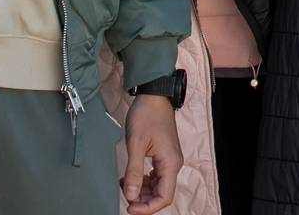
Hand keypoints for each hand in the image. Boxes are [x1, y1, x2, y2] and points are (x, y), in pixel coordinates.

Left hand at [121, 94, 181, 214]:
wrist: (154, 95)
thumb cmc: (147, 115)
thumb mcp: (136, 144)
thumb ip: (134, 172)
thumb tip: (131, 195)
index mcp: (170, 163)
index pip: (164, 197)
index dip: (147, 207)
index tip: (130, 208)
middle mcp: (173, 164)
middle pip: (161, 193)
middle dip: (143, 200)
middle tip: (125, 199)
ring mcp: (169, 159)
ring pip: (158, 186)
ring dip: (142, 191)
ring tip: (125, 186)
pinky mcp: (164, 155)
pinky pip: (156, 176)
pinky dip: (143, 181)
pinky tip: (130, 177)